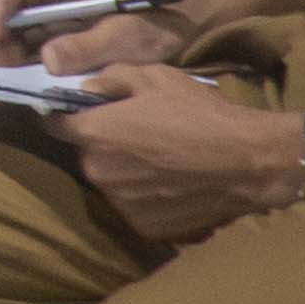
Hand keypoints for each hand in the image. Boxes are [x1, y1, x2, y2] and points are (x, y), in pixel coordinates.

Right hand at [0, 0, 192, 75]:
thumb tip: (46, 61)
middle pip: (10, 7)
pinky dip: (24, 61)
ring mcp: (58, 13)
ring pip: (17, 29)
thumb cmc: (160, 23)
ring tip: (9, 75)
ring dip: (8, 51)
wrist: (187, 31)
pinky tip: (25, 77)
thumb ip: (88, 46)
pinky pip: (34, 45)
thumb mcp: (128, 35)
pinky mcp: (63, 34)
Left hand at [48, 63, 301, 248]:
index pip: (55, 124)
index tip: (82, 113)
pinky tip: (172, 184)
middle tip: (138, 135)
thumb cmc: (201, 114)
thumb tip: (86, 88)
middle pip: (86, 154)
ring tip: (160, 161)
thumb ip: (111, 79)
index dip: (67, 115)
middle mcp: (96, 171)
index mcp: (93, 133)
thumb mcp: (156, 77)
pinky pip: (133, 206)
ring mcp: (119, 202)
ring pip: (110, 182)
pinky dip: (145, 196)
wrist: (249, 162)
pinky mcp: (142, 225)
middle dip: (103, 144)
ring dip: (124, 172)